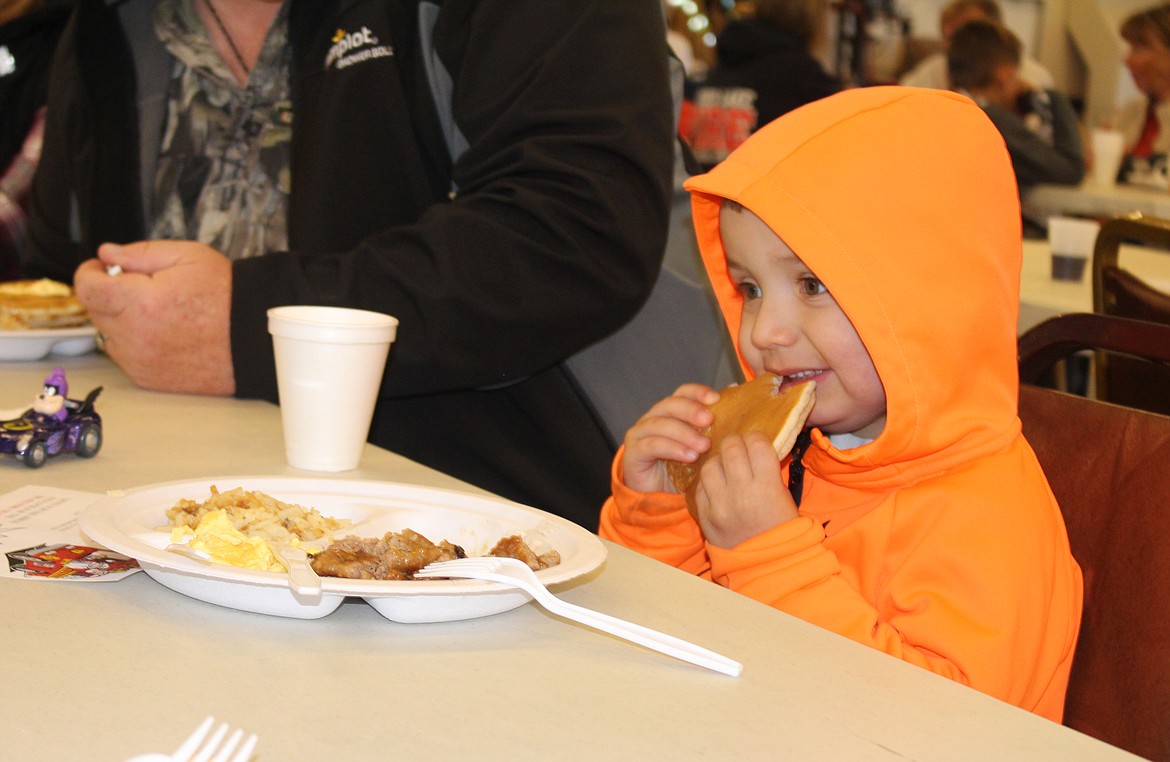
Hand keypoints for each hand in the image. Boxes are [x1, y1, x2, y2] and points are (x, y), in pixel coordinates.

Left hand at [74, 240, 234, 394]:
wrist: (255, 339)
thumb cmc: (228, 297)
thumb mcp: (188, 256)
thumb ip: (141, 253)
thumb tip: (107, 254)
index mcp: (141, 302)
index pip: (87, 288)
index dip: (90, 272)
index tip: (100, 268)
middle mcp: (136, 337)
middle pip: (95, 311)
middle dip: (109, 293)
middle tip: (139, 286)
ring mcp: (141, 361)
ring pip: (108, 335)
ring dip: (121, 320)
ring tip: (156, 312)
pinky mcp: (149, 379)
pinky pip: (126, 357)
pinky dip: (135, 343)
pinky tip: (163, 332)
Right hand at [620, 383, 717, 493]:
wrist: (659, 497)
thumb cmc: (683, 470)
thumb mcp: (702, 448)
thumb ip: (714, 427)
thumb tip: (735, 400)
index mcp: (671, 412)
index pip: (683, 392)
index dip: (698, 392)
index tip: (715, 398)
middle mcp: (654, 418)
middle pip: (671, 404)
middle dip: (691, 410)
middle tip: (709, 420)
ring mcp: (640, 433)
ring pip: (661, 424)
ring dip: (684, 433)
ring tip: (703, 446)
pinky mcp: (633, 452)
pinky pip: (652, 445)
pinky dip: (672, 448)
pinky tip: (689, 456)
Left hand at [692, 431, 794, 547]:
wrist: (767, 564)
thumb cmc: (780, 527)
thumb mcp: (782, 495)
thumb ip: (767, 469)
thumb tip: (754, 444)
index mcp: (767, 487)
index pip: (756, 444)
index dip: (755, 437)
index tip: (755, 441)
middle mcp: (741, 493)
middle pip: (730, 449)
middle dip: (734, 443)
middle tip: (738, 447)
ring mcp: (720, 505)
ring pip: (710, 465)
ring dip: (718, 461)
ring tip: (725, 465)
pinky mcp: (705, 516)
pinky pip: (700, 486)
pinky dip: (707, 481)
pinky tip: (716, 483)